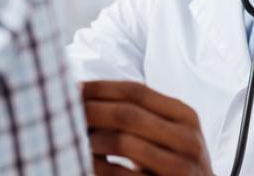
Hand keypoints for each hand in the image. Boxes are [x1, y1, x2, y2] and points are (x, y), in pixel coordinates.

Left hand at [82, 80, 213, 175]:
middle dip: (91, 110)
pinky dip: (98, 166)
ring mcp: (179, 167)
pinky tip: (88, 162)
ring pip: (123, 142)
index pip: (137, 91)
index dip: (101, 87)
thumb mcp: (169, 134)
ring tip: (77, 138)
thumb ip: (140, 114)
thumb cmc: (174, 164)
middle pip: (128, 114)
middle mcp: (187, 139)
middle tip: (66, 110)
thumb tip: (86, 93)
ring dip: (93, 139)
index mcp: (185, 116)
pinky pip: (120, 174)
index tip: (74, 87)